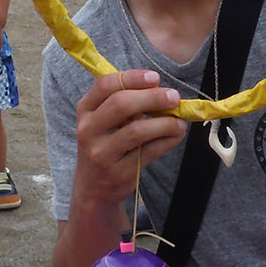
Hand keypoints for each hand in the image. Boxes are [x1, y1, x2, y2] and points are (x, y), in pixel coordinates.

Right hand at [72, 70, 187, 207]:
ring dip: (165, 123)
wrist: (92, 188)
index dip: (132, 78)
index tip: (155, 78)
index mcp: (85, 110)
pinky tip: (176, 134)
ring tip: (179, 121)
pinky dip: (168, 140)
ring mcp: (102, 153)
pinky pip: (149, 151)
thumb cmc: (104, 145)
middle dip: (153, 97)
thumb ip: (124, 104)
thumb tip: (161, 90)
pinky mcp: (119, 172)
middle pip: (122, 105)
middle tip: (174, 97)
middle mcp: (89, 130)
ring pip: (137, 130)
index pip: (106, 85)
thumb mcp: (102, 121)